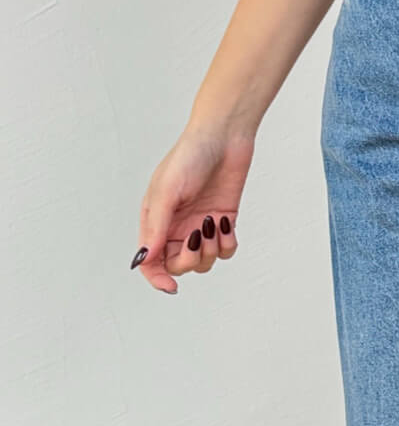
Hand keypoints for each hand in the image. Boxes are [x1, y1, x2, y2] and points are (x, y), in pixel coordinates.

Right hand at [130, 123, 253, 293]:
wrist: (224, 139)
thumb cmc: (189, 158)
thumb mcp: (167, 191)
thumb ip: (157, 227)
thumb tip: (146, 258)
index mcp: (155, 220)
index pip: (151, 261)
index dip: (157, 278)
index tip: (171, 287)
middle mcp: (176, 227)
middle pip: (178, 266)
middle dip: (190, 260)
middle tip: (198, 239)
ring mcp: (199, 226)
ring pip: (204, 262)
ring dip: (211, 250)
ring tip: (213, 224)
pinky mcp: (222, 223)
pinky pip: (225, 250)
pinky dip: (227, 243)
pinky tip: (225, 222)